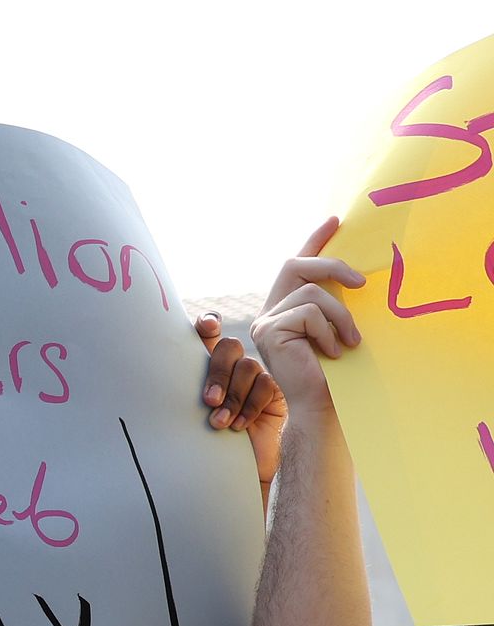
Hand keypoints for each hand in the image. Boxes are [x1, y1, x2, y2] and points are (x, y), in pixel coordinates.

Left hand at [195, 313, 285, 495]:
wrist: (230, 477)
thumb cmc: (202, 448)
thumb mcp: (184, 418)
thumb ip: (179, 391)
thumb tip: (155, 366)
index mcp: (204, 371)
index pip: (208, 336)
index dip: (208, 324)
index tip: (207, 326)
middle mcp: (230, 371)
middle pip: (229, 347)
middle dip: (218, 371)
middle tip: (208, 401)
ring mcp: (254, 381)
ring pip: (248, 367)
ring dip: (233, 396)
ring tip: (219, 424)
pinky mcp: (273, 395)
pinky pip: (265, 386)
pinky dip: (249, 406)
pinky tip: (238, 427)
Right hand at [250, 217, 366, 414]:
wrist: (321, 405)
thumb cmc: (334, 372)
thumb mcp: (337, 326)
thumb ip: (335, 302)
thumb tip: (358, 274)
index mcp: (284, 309)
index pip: (297, 265)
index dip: (314, 241)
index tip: (335, 220)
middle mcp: (268, 312)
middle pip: (295, 265)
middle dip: (330, 266)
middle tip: (360, 282)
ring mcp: (264, 322)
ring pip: (310, 292)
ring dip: (340, 315)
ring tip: (350, 341)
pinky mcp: (268, 331)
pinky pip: (308, 313)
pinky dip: (328, 331)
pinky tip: (332, 352)